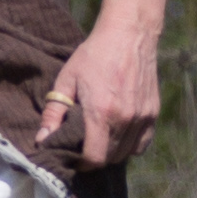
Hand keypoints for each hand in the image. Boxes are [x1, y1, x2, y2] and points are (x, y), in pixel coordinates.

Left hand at [32, 23, 160, 166]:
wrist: (129, 34)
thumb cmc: (94, 55)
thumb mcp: (67, 79)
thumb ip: (54, 113)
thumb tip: (43, 139)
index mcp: (101, 112)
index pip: (94, 158)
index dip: (81, 164)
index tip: (73, 158)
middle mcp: (125, 119)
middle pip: (110, 159)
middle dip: (94, 158)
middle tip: (83, 148)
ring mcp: (142, 117)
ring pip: (126, 153)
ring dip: (111, 153)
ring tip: (99, 140)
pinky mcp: (153, 113)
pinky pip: (142, 144)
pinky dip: (129, 146)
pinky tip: (118, 135)